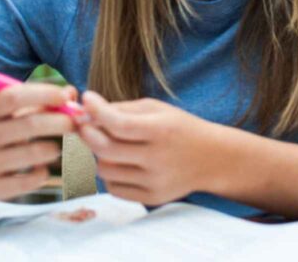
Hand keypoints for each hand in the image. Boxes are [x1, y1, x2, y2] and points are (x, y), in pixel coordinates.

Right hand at [0, 84, 76, 206]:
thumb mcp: (5, 115)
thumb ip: (38, 102)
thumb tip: (71, 92)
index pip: (13, 97)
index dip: (43, 94)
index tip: (66, 97)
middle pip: (30, 125)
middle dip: (61, 122)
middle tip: (76, 123)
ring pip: (35, 153)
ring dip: (54, 148)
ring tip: (55, 148)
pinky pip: (30, 180)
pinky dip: (43, 172)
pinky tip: (40, 169)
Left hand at [78, 92, 219, 205]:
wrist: (212, 158)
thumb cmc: (179, 128)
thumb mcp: (158, 109)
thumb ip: (123, 109)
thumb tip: (86, 111)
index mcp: (161, 130)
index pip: (119, 124)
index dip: (97, 112)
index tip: (86, 99)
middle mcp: (158, 158)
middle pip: (105, 150)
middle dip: (88, 134)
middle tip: (86, 124)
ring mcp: (154, 181)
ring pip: (105, 170)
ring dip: (99, 155)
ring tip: (110, 144)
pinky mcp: (151, 198)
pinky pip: (113, 188)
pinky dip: (110, 174)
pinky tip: (121, 162)